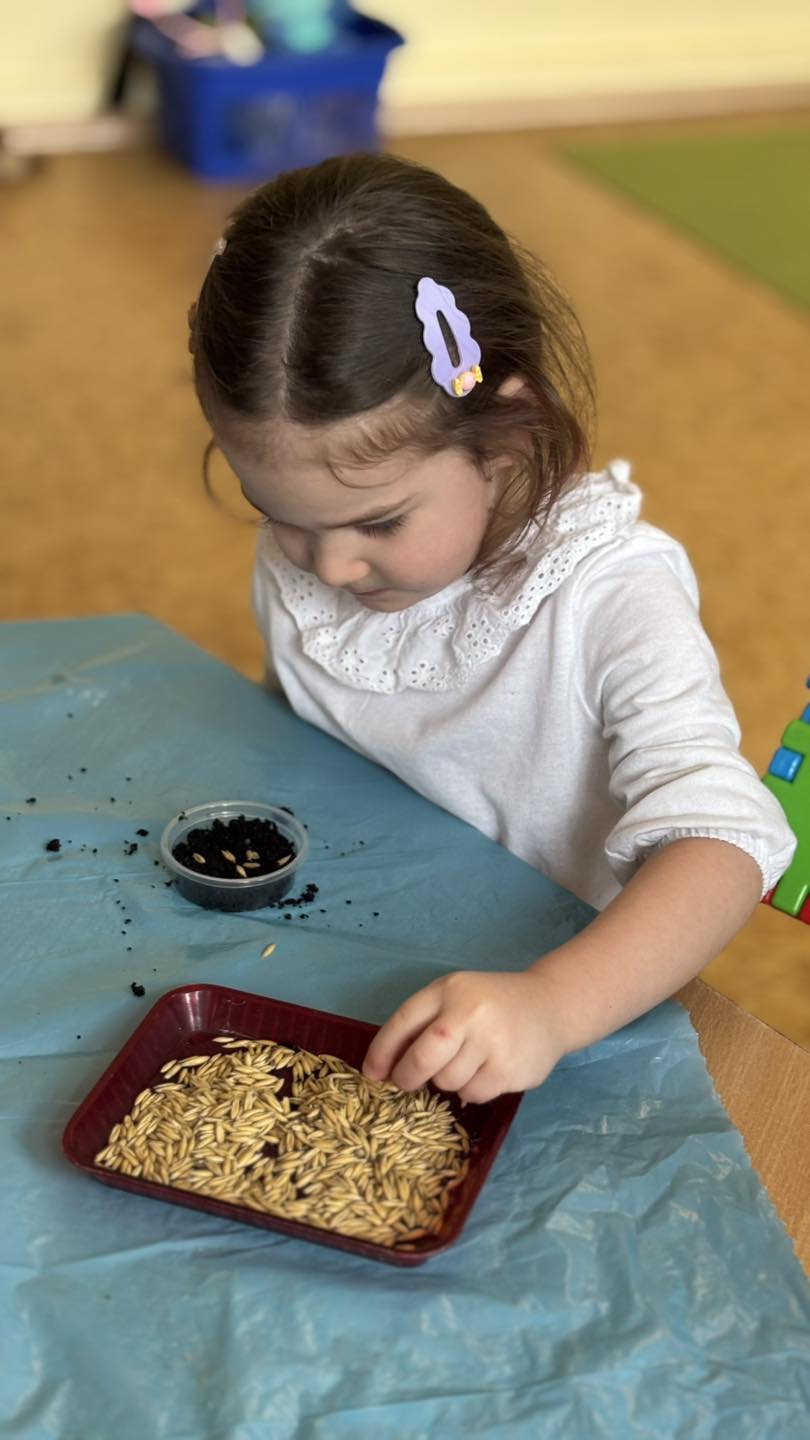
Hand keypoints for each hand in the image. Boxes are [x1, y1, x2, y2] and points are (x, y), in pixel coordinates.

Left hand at [362, 970, 564, 1104]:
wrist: (550, 1006)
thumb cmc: (492, 1004)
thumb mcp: (457, 997)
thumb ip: (424, 1022)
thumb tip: (387, 1066)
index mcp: (449, 991)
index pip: (404, 1021)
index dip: (382, 1051)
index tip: (372, 1073)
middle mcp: (469, 1013)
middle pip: (422, 1058)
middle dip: (407, 1076)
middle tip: (408, 1082)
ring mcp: (492, 1043)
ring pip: (447, 1082)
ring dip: (448, 1081)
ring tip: (467, 1063)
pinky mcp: (509, 1069)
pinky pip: (473, 1094)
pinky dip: (473, 1090)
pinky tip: (488, 1070)